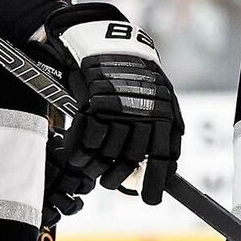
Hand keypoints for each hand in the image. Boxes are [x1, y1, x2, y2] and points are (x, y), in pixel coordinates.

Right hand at [37, 2, 181, 204]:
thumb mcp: (158, 98)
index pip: (164, 159)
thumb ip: (160, 131)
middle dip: (117, 179)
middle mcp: (144, 114)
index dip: (155, 184)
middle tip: (109, 183)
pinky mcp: (94, 104)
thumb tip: (161, 169)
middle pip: (130, 163)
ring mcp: (119, 110)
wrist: (106, 40)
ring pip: (107, 154)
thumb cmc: (131, 75)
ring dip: (96, 166)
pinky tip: (76, 154)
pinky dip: (81, 152)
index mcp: (164, 115)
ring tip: (90, 167)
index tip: (150, 200)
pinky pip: (87, 140)